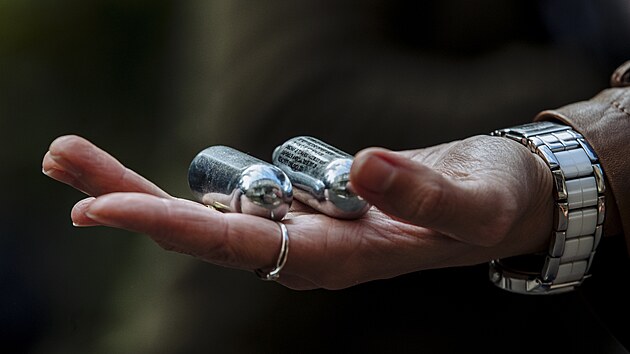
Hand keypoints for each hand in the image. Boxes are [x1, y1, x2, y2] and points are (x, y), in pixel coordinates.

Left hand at [42, 134, 553, 289]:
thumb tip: (368, 163)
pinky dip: (180, 184)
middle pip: (199, 230)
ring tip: (69, 157)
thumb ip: (422, 195)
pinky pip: (230, 196)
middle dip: (127, 201)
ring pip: (204, 213)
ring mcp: (298, 227)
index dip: (171, 228)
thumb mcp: (471, 204)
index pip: (240, 245)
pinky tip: (137, 179)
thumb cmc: (490, 205)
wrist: (496, 201)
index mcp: (337, 257)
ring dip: (136, 189)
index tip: (101, 210)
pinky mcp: (301, 204)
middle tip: (57, 158)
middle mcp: (304, 248)